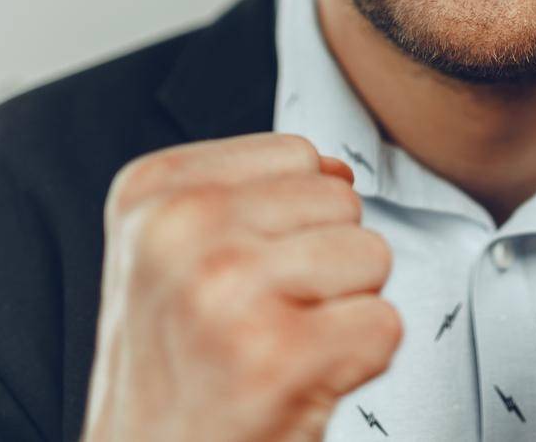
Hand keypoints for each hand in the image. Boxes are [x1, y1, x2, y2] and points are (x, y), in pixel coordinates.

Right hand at [82, 133, 401, 441]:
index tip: (241, 276)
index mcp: (152, 192)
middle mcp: (180, 230)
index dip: (291, 221)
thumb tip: (338, 167)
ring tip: (279, 348)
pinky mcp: (277, 358)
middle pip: (340, 199)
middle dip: (322, 263)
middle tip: (261, 320)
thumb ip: (251, 194)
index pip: (296, 153)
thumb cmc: (175, 374)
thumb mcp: (174, 257)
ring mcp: (227, 291)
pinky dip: (359, 362)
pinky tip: (299, 382)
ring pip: (371, 254)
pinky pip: (384, 324)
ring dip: (342, 310)